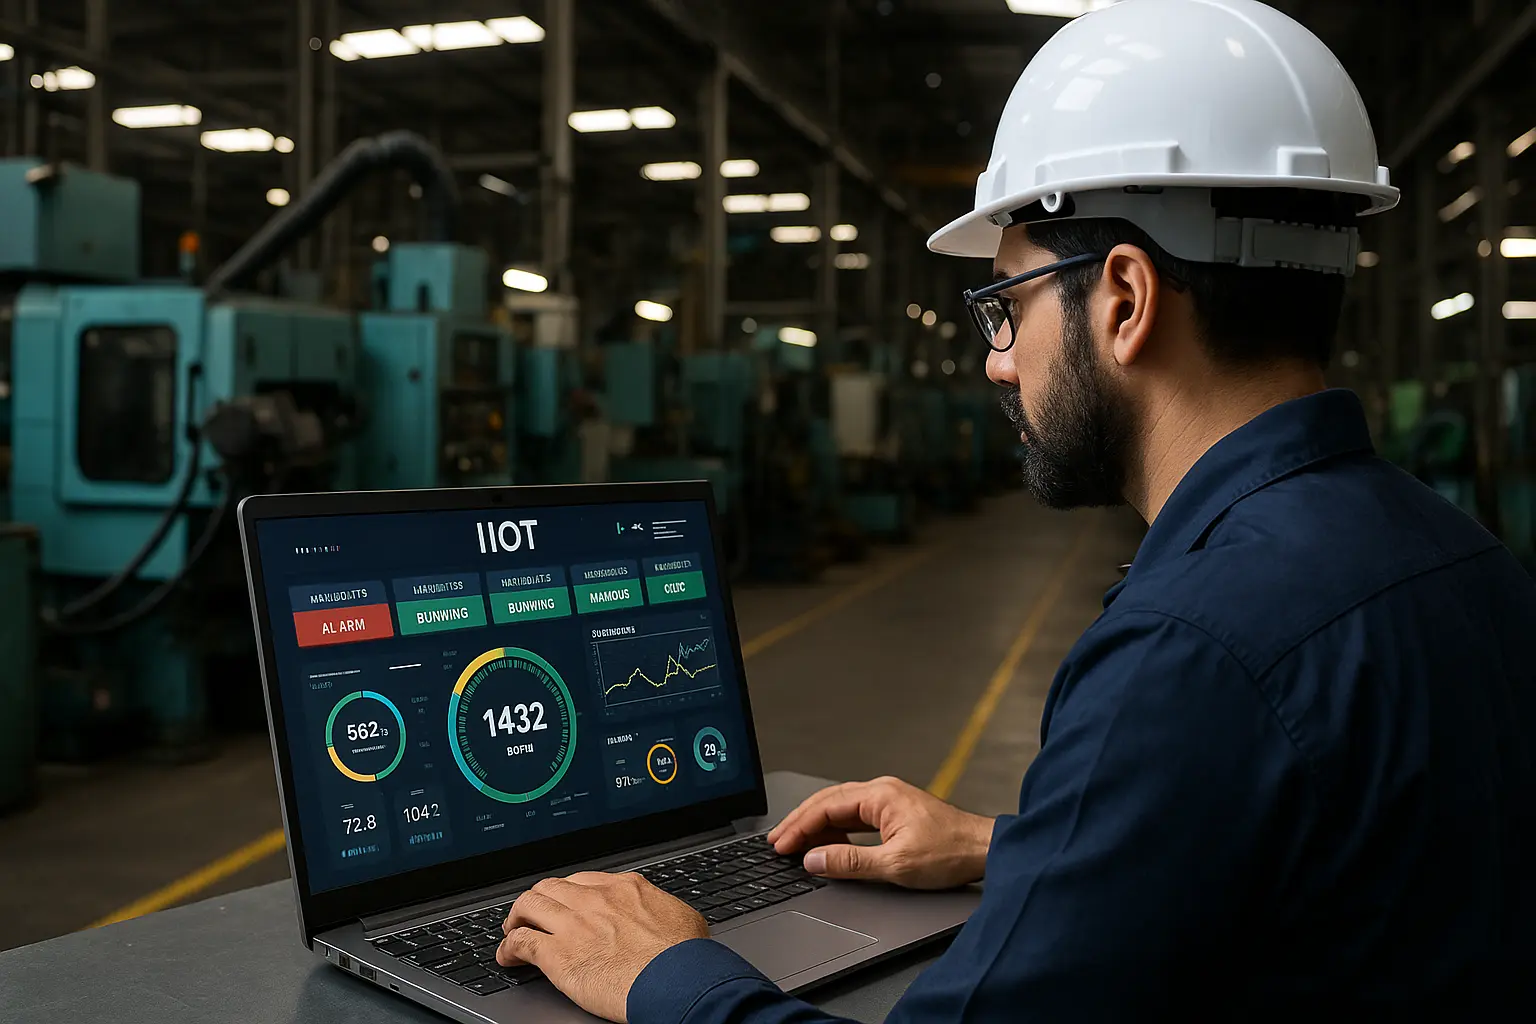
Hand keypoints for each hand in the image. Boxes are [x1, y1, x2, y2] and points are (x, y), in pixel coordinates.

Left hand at [497, 871, 707, 1022]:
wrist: (678, 978)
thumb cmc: (686, 956)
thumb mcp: (681, 917)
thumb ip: (661, 910)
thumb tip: (664, 918)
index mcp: (625, 888)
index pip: (583, 880)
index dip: (569, 892)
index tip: (566, 902)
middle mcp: (596, 899)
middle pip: (552, 886)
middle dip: (539, 898)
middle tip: (533, 913)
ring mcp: (574, 924)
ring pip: (529, 905)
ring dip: (517, 917)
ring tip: (513, 929)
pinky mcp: (558, 955)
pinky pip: (521, 942)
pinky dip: (508, 948)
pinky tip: (507, 956)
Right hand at [768, 776, 992, 889]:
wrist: (985, 851)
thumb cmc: (950, 852)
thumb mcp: (895, 864)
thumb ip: (850, 862)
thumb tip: (814, 860)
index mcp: (880, 795)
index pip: (825, 808)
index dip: (799, 827)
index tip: (780, 844)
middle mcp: (882, 791)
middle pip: (828, 802)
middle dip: (800, 822)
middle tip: (777, 842)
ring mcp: (889, 800)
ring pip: (840, 809)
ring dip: (816, 826)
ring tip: (794, 844)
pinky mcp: (895, 813)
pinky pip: (854, 817)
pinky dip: (835, 830)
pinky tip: (827, 845)